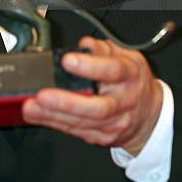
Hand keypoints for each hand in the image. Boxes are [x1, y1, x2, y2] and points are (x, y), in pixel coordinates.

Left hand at [22, 37, 162, 154]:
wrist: (149, 115)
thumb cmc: (133, 82)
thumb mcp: (127, 57)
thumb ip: (104, 48)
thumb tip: (85, 44)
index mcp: (130, 76)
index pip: (112, 71)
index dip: (90, 66)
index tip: (67, 60)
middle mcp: (123, 102)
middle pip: (97, 107)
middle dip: (67, 102)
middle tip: (43, 95)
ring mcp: (113, 123)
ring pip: (83, 122)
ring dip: (54, 115)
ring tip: (32, 106)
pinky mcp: (101, 137)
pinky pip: (76, 131)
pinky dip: (54, 123)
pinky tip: (38, 115)